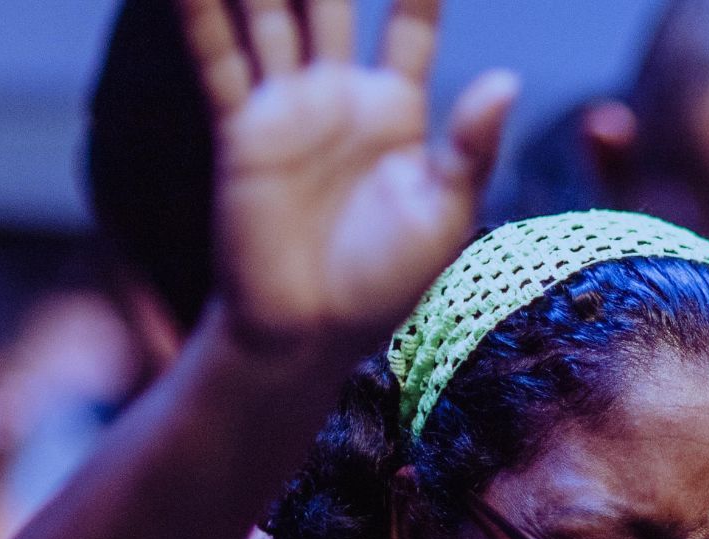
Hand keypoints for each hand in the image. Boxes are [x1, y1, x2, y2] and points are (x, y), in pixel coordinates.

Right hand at [175, 0, 518, 353]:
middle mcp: (337, 92)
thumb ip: (470, 146)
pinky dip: (202, 11)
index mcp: (396, 107)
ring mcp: (286, 106)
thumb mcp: (445, 214)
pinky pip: (219, 59)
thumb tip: (506, 80)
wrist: (309, 335)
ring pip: (271, 11)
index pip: (410, 16)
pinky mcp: (241, 129)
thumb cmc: (385, 284)